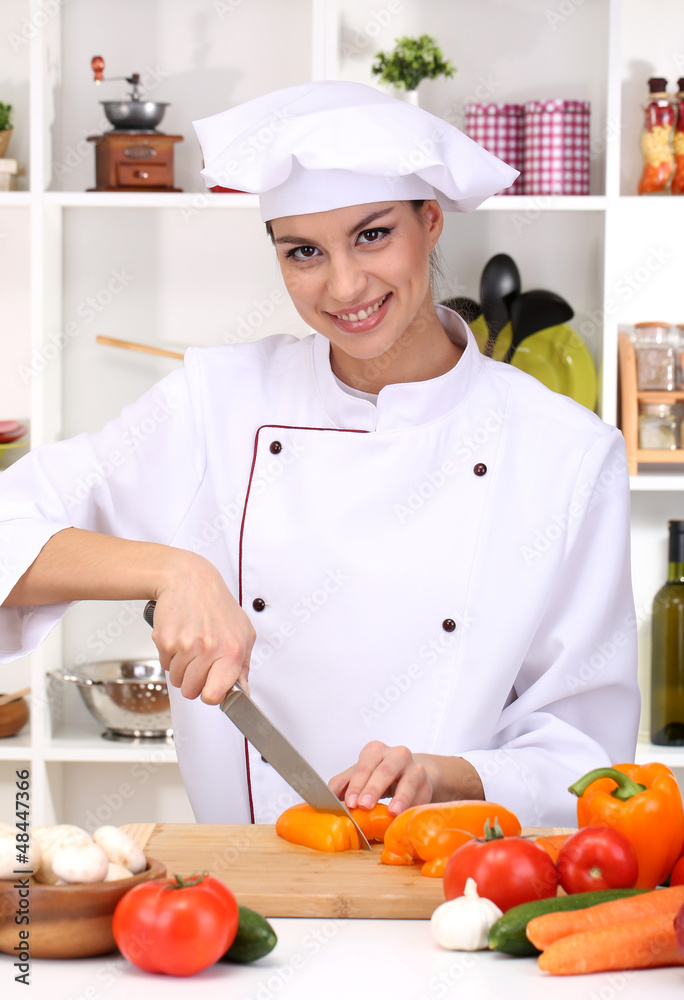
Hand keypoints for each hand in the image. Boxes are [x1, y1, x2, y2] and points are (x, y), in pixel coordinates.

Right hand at [151, 551, 255, 704]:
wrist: (189, 579)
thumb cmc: (217, 605)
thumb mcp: (243, 632)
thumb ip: (243, 665)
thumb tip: (243, 691)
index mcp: (231, 650)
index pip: (215, 695)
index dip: (211, 695)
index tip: (212, 688)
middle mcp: (208, 648)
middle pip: (191, 691)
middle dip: (194, 681)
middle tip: (200, 660)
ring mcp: (185, 645)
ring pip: (176, 679)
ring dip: (182, 668)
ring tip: (191, 645)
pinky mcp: (165, 640)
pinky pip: (165, 664)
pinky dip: (170, 656)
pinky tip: (180, 637)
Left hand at [328, 741, 433, 816]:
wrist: (412, 774)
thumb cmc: (380, 774)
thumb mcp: (360, 776)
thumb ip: (342, 785)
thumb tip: (325, 798)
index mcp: (375, 751)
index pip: (364, 766)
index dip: (356, 784)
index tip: (350, 802)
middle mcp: (396, 754)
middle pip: (384, 770)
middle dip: (373, 788)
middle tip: (364, 805)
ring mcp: (414, 767)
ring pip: (407, 781)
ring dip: (400, 797)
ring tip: (392, 811)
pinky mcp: (427, 783)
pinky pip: (421, 794)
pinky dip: (413, 806)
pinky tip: (407, 815)